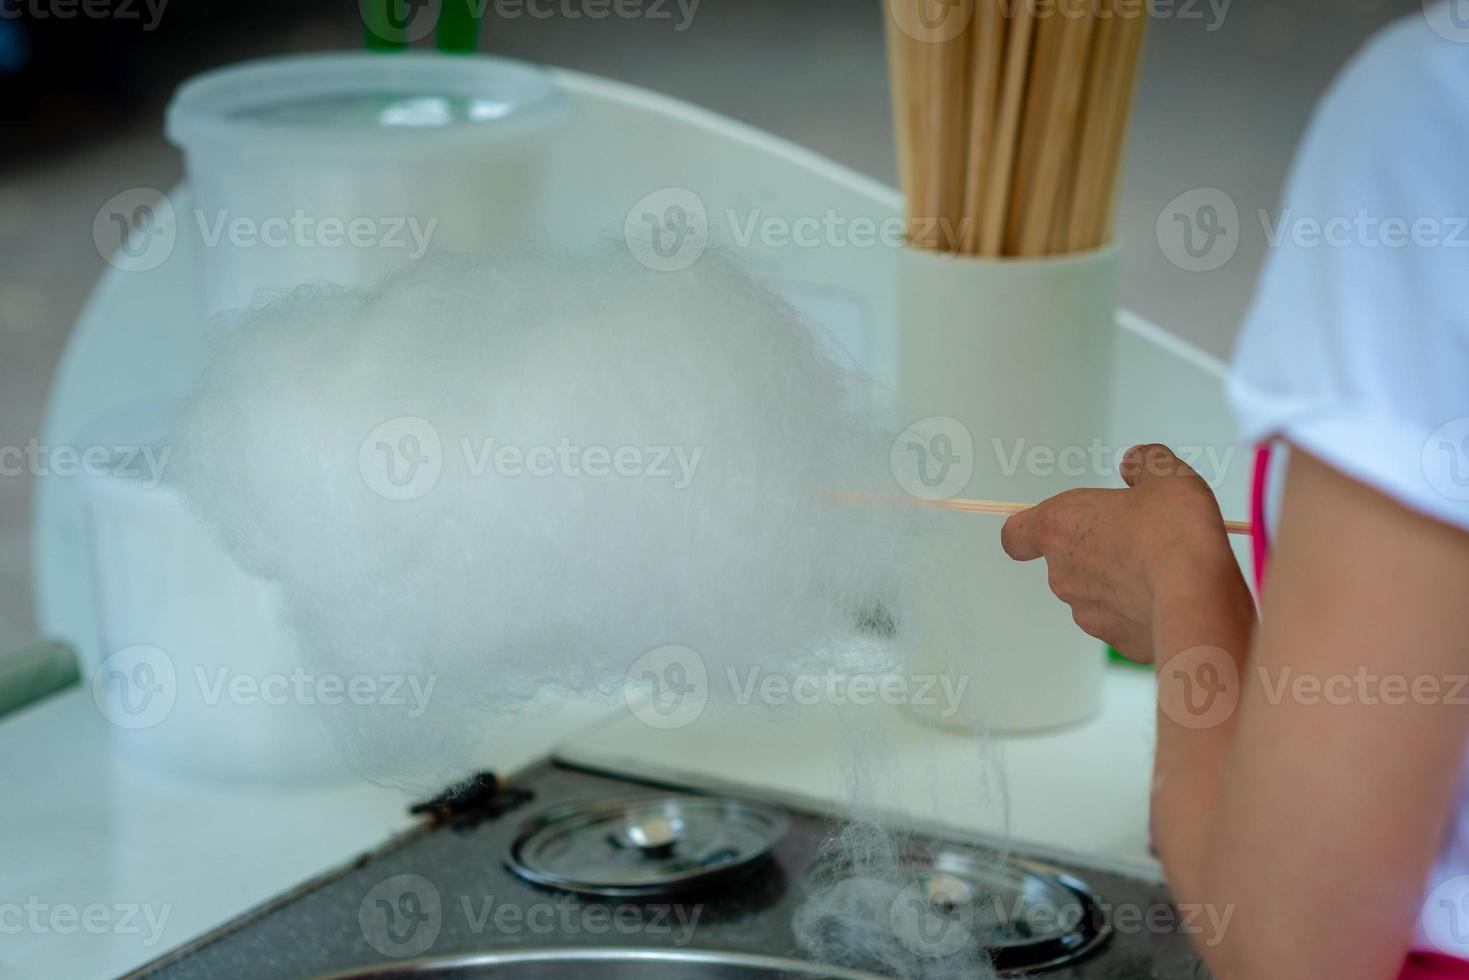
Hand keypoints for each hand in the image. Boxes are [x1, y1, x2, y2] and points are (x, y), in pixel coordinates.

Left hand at [1000, 444, 1246, 662]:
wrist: (1197, 596)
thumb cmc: (1172, 529)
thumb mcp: (1165, 474)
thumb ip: (1144, 463)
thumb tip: (1133, 462)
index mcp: (1059, 527)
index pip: (1016, 535)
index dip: (1029, 532)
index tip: (1050, 528)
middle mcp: (1063, 574)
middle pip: (1067, 562)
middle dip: (1098, 551)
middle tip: (1138, 537)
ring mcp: (1088, 613)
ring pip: (1097, 594)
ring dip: (1119, 583)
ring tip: (1162, 568)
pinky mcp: (1118, 642)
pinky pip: (1126, 621)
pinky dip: (1143, 610)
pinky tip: (1174, 596)